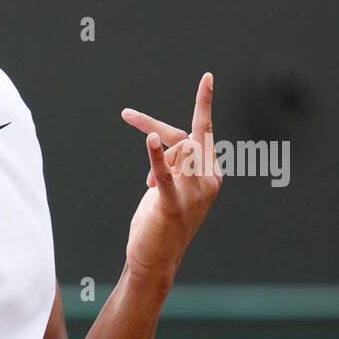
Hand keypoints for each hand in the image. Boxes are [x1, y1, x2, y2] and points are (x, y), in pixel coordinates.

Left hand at [121, 72, 221, 287]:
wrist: (155, 261)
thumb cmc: (160, 223)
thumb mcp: (170, 186)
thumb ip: (172, 163)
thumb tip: (161, 145)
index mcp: (211, 173)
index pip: (202, 131)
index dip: (202, 104)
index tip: (208, 78)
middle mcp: (209, 180)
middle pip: (185, 137)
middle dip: (154, 124)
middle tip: (126, 113)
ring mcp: (194, 193)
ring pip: (178, 151)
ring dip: (155, 159)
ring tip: (147, 186)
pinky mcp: (173, 204)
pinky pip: (165, 174)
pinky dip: (156, 157)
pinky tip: (150, 140)